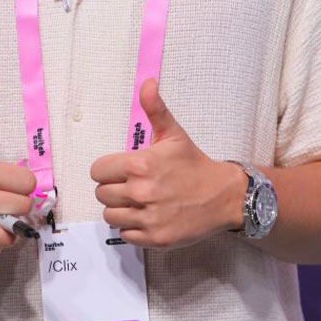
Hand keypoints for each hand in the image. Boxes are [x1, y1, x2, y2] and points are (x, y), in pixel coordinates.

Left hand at [90, 78, 244, 249]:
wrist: (222, 196)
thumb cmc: (193, 164)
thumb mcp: (173, 134)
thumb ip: (154, 108)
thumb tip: (147, 82)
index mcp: (139, 164)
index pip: (97, 171)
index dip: (107, 169)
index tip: (121, 170)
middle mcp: (141, 192)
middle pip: (101, 194)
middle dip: (113, 188)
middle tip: (132, 185)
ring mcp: (148, 218)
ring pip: (110, 215)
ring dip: (120, 209)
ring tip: (139, 201)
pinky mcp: (154, 238)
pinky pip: (125, 234)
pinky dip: (132, 227)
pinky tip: (147, 216)